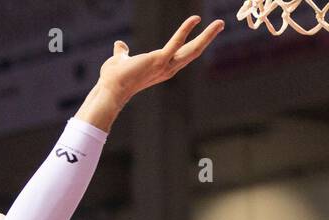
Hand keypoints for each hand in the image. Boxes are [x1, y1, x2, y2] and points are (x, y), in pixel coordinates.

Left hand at [98, 16, 222, 106]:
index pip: (182, 54)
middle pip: (193, 52)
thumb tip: (119, 45)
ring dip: (207, 36)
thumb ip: (122, 53)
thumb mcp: (120, 61)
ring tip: (219, 24)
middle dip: (207, 38)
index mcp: (162, 68)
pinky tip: (195, 19)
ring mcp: (165, 66)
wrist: (109, 90)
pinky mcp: (159, 61)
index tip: (201, 31)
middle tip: (220, 24)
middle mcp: (168, 69)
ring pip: (192, 50)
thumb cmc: (114, 79)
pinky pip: (176, 43)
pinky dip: (186, 30)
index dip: (192, 42)